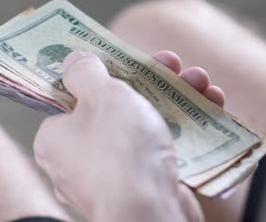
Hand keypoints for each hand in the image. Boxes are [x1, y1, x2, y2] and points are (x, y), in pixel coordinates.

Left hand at [34, 50, 222, 221]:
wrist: (149, 213)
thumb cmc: (118, 152)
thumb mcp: (101, 95)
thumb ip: (86, 73)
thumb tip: (73, 60)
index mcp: (57, 138)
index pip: (75, 98)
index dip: (103, 74)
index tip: (126, 58)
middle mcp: (80, 160)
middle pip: (116, 109)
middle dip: (151, 82)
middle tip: (172, 63)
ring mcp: (114, 177)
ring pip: (145, 128)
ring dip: (176, 100)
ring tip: (200, 81)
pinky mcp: (145, 189)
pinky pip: (162, 152)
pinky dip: (185, 130)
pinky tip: (208, 106)